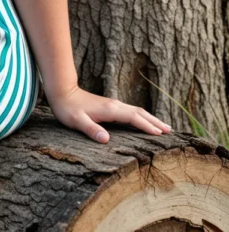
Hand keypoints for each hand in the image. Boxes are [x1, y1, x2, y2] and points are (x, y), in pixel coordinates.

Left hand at [47, 83, 171, 143]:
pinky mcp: (110, 106)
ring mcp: (113, 105)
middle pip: (140, 113)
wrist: (62, 92)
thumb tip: (106, 140)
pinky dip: (141, 117)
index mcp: (111, 110)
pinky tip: (143, 122)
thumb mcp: (76, 121)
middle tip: (170, 131)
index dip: (147, 126)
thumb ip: (91, 130)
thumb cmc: (68, 109)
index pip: (134, 118)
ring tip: (163, 127)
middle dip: (155, 122)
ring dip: (150, 118)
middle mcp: (115, 105)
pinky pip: (131, 112)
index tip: (160, 134)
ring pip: (137, 111)